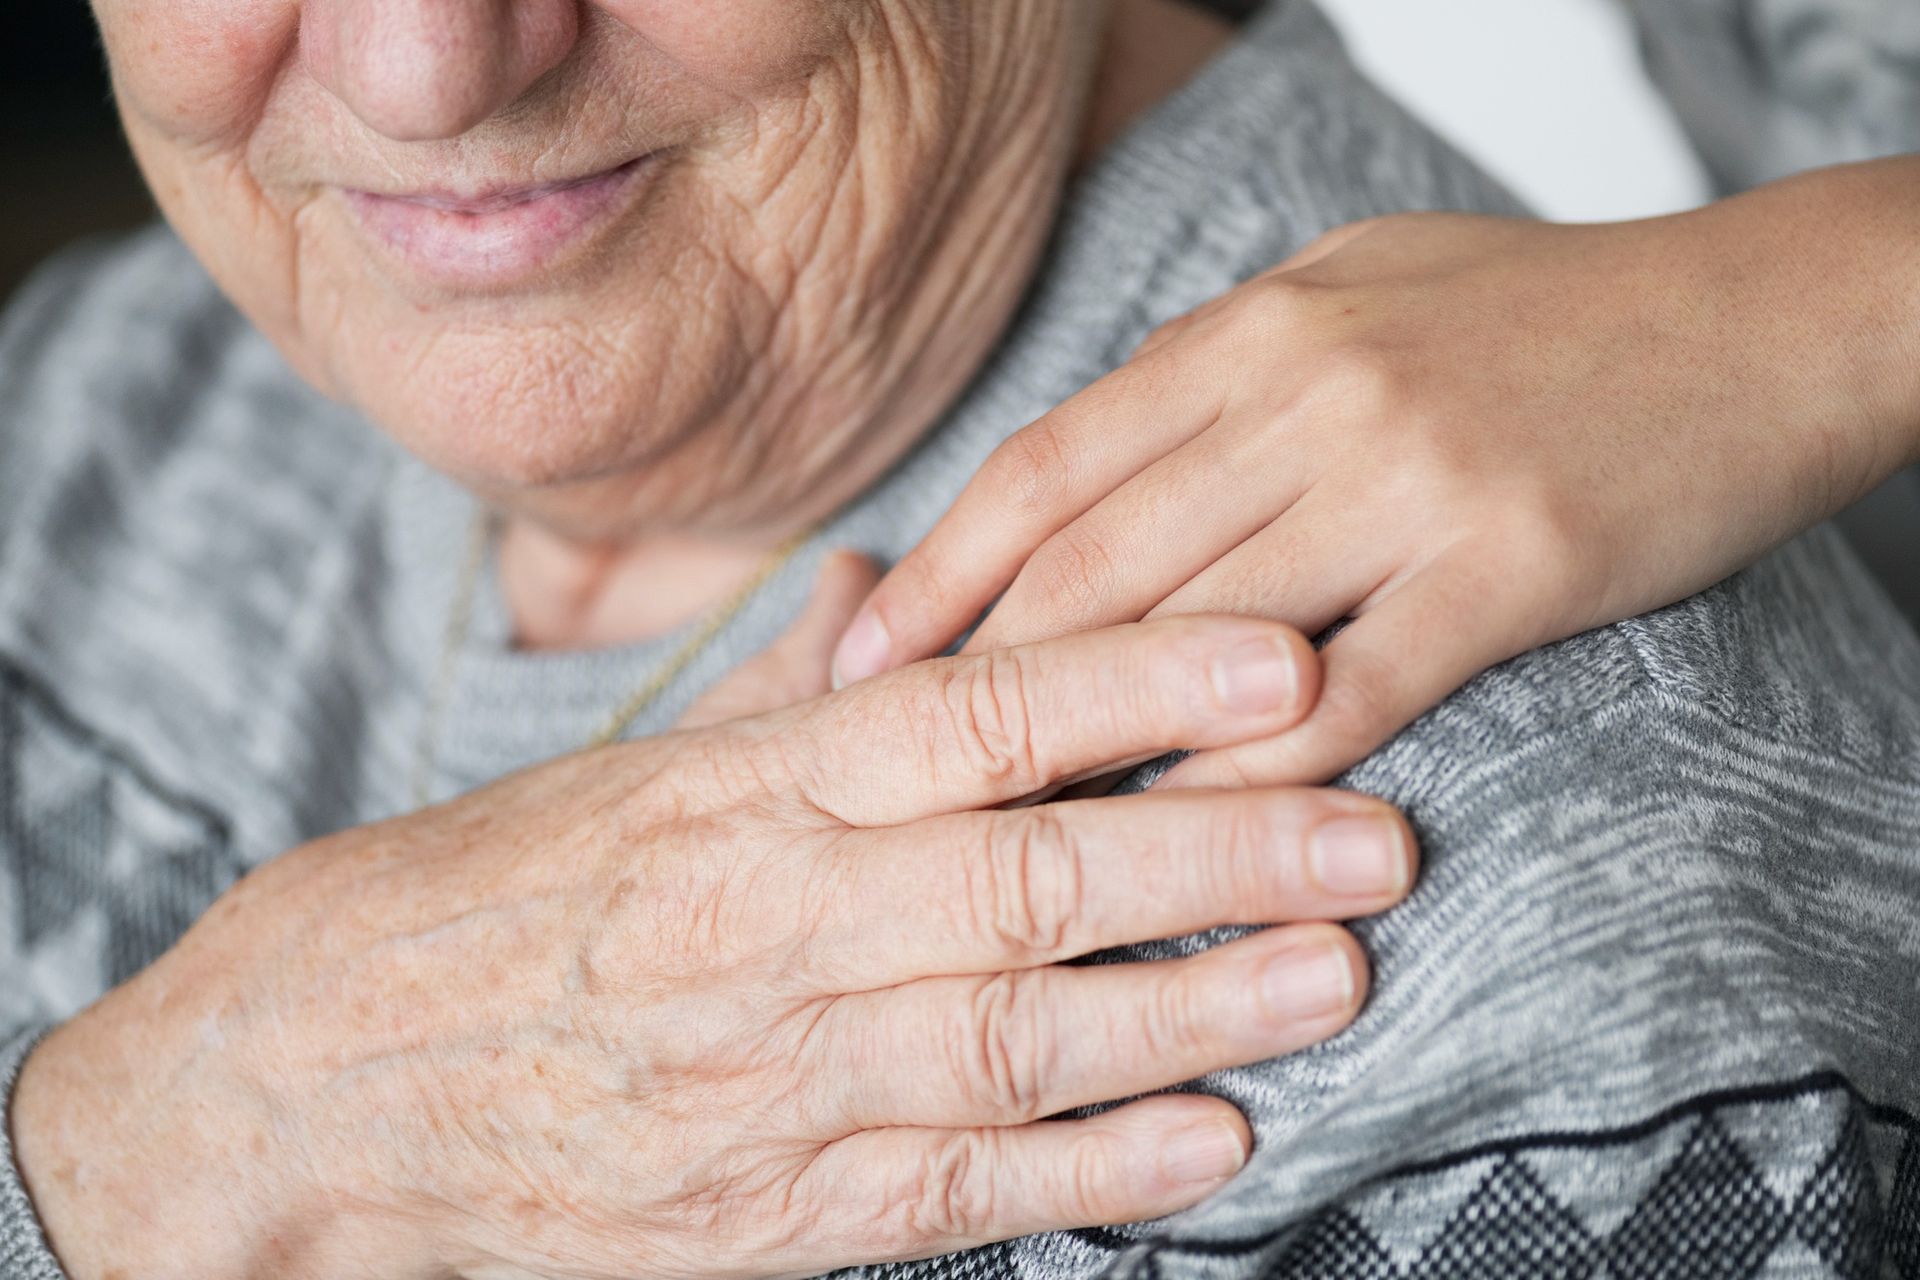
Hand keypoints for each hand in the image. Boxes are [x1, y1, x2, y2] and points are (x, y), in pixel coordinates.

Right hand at [12, 613, 1415, 1279]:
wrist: (312, 1084)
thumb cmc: (496, 898)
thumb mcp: (631, 770)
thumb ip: (784, 689)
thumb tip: (894, 580)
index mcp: (743, 789)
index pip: (972, 710)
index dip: (1139, 677)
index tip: (1284, 653)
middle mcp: (769, 921)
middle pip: (1029, 873)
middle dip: (1219, 849)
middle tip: (1380, 830)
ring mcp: (772, 1075)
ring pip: (1015, 1034)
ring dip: (1190, 1006)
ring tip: (1337, 974)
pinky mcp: (768, 1212)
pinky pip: (955, 1186)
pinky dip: (1094, 1168)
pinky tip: (1217, 1138)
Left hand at [832, 163, 1919, 785]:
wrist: (1756, 318)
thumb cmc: (1544, 312)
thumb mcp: (1352, 287)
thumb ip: (1220, 369)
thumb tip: (1095, 461)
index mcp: (1254, 330)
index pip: (1048, 465)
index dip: (938, 570)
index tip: (857, 657)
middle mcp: (1307, 396)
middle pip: (1092, 561)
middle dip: (976, 679)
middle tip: (891, 778)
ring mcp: (1404, 479)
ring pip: (1194, 635)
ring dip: (1089, 744)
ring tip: (1004, 831)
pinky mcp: (1503, 567)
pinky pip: (1344, 693)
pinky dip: (1250, 774)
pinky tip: (1186, 833)